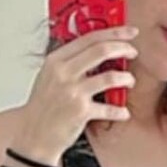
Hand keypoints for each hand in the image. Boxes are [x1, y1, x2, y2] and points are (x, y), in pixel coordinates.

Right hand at [20, 26, 138, 159]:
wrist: (34, 134)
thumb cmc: (44, 106)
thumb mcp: (49, 76)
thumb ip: (69, 61)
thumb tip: (96, 47)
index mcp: (56, 60)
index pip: (89, 38)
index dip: (113, 32)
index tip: (128, 32)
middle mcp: (63, 73)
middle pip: (101, 50)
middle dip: (123, 48)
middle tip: (132, 52)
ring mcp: (72, 92)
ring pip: (110, 77)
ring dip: (126, 78)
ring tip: (129, 81)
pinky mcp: (81, 112)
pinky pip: (109, 108)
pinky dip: (120, 111)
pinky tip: (123, 112)